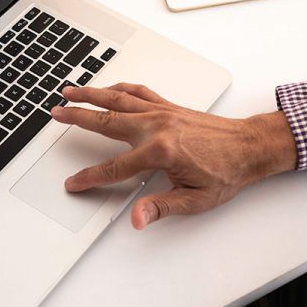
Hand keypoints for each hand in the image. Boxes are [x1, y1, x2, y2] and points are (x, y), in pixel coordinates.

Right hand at [51, 83, 296, 228]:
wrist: (249, 146)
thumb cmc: (227, 172)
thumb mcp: (195, 199)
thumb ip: (161, 207)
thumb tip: (137, 218)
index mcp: (159, 151)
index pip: (113, 168)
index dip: (90, 178)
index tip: (73, 183)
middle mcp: (156, 126)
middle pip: (106, 121)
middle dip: (77, 117)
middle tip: (56, 113)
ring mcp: (162, 112)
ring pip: (118, 99)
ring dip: (92, 94)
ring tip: (70, 90)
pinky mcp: (169, 106)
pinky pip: (138, 92)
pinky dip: (120, 88)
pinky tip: (109, 88)